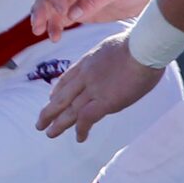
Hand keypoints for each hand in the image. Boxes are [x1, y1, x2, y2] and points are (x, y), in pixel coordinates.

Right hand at [29, 0, 155, 40]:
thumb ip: (92, 0)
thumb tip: (71, 15)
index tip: (60, 12)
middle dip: (42, 10)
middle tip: (37, 26)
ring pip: (52, 8)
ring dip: (47, 20)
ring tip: (47, 35)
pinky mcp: (79, 9)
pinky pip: (62, 18)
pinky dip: (56, 26)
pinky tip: (54, 36)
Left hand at [34, 36, 165, 141]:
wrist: (143, 47)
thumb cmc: (138, 43)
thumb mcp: (113, 45)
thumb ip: (108, 57)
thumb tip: (118, 61)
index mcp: (87, 62)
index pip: (67, 78)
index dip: (57, 90)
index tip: (50, 97)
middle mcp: (85, 77)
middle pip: (62, 96)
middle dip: (49, 111)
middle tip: (40, 123)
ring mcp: (93, 89)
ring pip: (69, 110)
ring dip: (58, 124)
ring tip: (49, 133)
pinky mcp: (105, 102)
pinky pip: (87, 118)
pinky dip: (81, 130)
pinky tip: (79, 138)